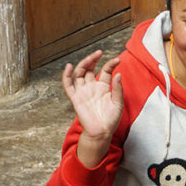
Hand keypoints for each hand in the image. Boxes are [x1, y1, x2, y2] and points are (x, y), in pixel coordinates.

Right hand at [62, 50, 123, 167]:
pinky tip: (69, 67)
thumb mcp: (118, 103)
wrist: (101, 133)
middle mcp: (92, 87)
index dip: (110, 64)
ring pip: (79, 74)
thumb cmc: (111, 120)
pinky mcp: (76, 98)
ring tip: (90, 57)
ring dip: (83, 64)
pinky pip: (68, 85)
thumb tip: (118, 74)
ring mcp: (83, 92)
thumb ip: (118, 89)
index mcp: (103, 87)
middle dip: (93, 59)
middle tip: (99, 52)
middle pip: (89, 69)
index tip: (118, 60)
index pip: (105, 71)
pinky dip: (66, 76)